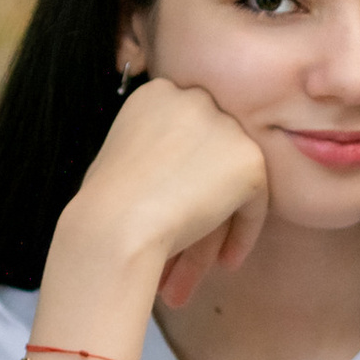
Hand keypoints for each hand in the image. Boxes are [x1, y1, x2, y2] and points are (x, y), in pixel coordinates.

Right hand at [63, 78, 268, 315]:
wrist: (117, 222)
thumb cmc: (104, 201)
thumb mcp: (126, 154)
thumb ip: (157, 147)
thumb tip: (182, 167)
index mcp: (159, 93)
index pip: (189, 133)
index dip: (187, 175)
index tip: (178, 206)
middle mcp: (195, 99)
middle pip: (211, 159)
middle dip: (206, 204)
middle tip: (193, 240)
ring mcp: (225, 127)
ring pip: (231, 184)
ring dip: (218, 229)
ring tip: (205, 267)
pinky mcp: (250, 160)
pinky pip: (254, 204)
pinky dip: (242, 235)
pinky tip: (226, 262)